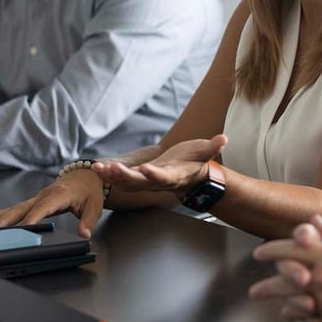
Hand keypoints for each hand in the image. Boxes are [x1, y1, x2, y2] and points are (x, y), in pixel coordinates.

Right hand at [0, 169, 105, 238]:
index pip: (44, 207)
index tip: (22, 227)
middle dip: (7, 219)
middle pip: (23, 207)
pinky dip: (1, 214)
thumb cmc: (90, 191)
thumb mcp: (95, 206)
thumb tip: (84, 234)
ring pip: (16, 207)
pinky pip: (16, 207)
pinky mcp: (34, 200)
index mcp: (60, 195)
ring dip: (0, 217)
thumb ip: (89, 221)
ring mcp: (38, 197)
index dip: (33, 217)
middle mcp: (45, 194)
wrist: (86, 176)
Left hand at [92, 134, 227, 194]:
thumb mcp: (205, 153)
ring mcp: (146, 181)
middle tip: (114, 170)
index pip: (164, 176)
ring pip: (127, 182)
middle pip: (140, 182)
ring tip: (99, 169)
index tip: (145, 169)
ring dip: (112, 176)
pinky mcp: (137, 177)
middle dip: (126, 177)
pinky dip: (108, 173)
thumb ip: (213, 147)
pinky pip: (120, 177)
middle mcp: (157, 181)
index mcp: (173, 175)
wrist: (188, 176)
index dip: (154, 174)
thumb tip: (224, 138)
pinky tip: (97, 167)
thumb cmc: (196, 162)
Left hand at [249, 214, 321, 321]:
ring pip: (291, 302)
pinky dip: (299, 316)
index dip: (271, 250)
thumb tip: (314, 220)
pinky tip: (292, 313)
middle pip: (284, 280)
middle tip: (255, 291)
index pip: (291, 248)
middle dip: (265, 286)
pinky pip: (307, 319)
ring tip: (272, 303)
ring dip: (279, 303)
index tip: (259, 254)